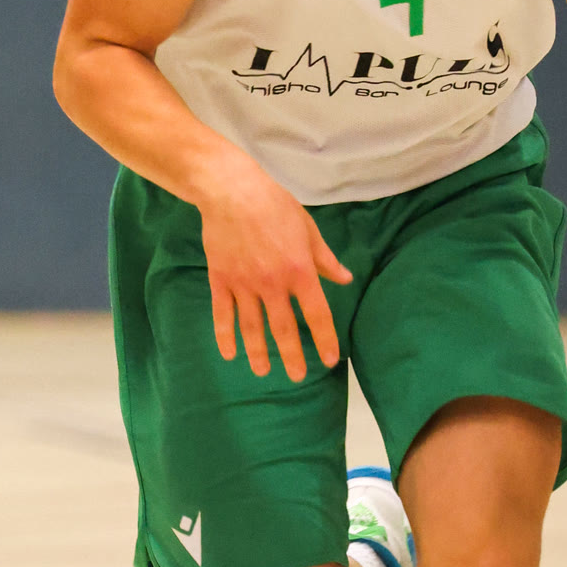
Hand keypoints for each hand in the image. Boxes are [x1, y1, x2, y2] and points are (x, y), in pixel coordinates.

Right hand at [196, 155, 352, 380]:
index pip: (316, 313)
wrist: (231, 191)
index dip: (325, 338)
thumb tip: (345, 279)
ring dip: (258, 352)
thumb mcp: (308, 229)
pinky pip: (223, 314)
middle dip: (291, 355)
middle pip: (283, 328)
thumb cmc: (274, 205)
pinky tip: (229, 354)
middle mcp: (272, 283)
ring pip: (252, 326)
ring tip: (262, 372)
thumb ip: (325, 259)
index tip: (330, 358)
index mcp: (299, 271)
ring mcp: (244, 284)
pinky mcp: (221, 280)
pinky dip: (225, 336)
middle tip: (296, 376)